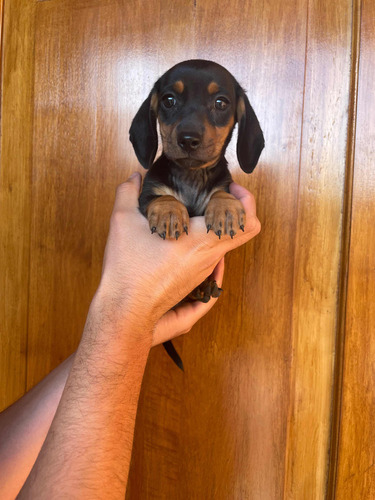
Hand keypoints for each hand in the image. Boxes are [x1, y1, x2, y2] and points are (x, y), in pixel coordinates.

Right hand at [94, 173, 259, 348]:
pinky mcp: (196, 282)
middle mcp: (209, 259)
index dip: (246, 200)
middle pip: (241, 232)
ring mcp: (204, 273)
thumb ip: (128, 193)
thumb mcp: (123, 223)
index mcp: (201, 242)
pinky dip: (206, 242)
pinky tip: (183, 235)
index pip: (246, 222)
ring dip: (216, 226)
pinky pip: (213, 257)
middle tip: (214, 196)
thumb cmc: (128, 272)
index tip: (230, 188)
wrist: (124, 312)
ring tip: (192, 214)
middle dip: (232, 209)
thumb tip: (135, 177)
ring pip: (225, 244)